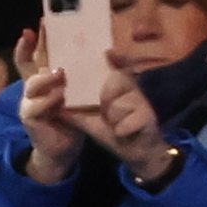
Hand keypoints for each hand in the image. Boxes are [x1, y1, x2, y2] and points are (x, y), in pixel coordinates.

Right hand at [15, 27, 83, 184]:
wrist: (64, 150)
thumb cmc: (73, 118)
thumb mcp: (80, 92)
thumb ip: (84, 75)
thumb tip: (107, 51)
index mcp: (44, 78)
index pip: (35, 54)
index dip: (34, 39)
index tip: (40, 22)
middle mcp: (33, 87)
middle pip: (28, 63)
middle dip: (33, 48)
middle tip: (43, 35)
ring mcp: (28, 101)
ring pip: (32, 83)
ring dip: (47, 78)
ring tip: (62, 74)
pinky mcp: (29, 117)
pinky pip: (36, 105)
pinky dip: (49, 100)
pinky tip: (60, 97)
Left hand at [76, 62, 172, 182]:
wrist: (138, 154)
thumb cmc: (116, 133)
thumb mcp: (93, 123)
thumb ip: (78, 114)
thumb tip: (58, 108)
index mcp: (120, 86)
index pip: (120, 66)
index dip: (117, 58)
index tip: (109, 52)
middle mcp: (133, 89)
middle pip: (114, 82)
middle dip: (106, 100)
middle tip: (108, 114)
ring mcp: (142, 102)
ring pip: (118, 105)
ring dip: (114, 120)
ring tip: (118, 126)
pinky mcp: (148, 117)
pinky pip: (125, 122)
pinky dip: (121, 130)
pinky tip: (124, 133)